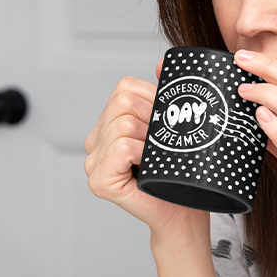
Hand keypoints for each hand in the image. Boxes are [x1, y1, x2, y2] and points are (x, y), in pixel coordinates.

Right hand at [83, 62, 206, 239]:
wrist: (184, 213)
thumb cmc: (180, 173)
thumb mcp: (173, 127)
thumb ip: (164, 94)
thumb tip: (164, 63)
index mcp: (108, 124)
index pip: (126, 88)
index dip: (154, 100)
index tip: (169, 124)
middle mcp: (95, 141)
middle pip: (124, 104)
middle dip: (153, 120)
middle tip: (165, 145)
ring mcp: (93, 162)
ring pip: (124, 124)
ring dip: (151, 140)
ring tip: (158, 158)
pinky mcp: (99, 180)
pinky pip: (122, 147)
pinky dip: (142, 153)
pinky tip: (149, 167)